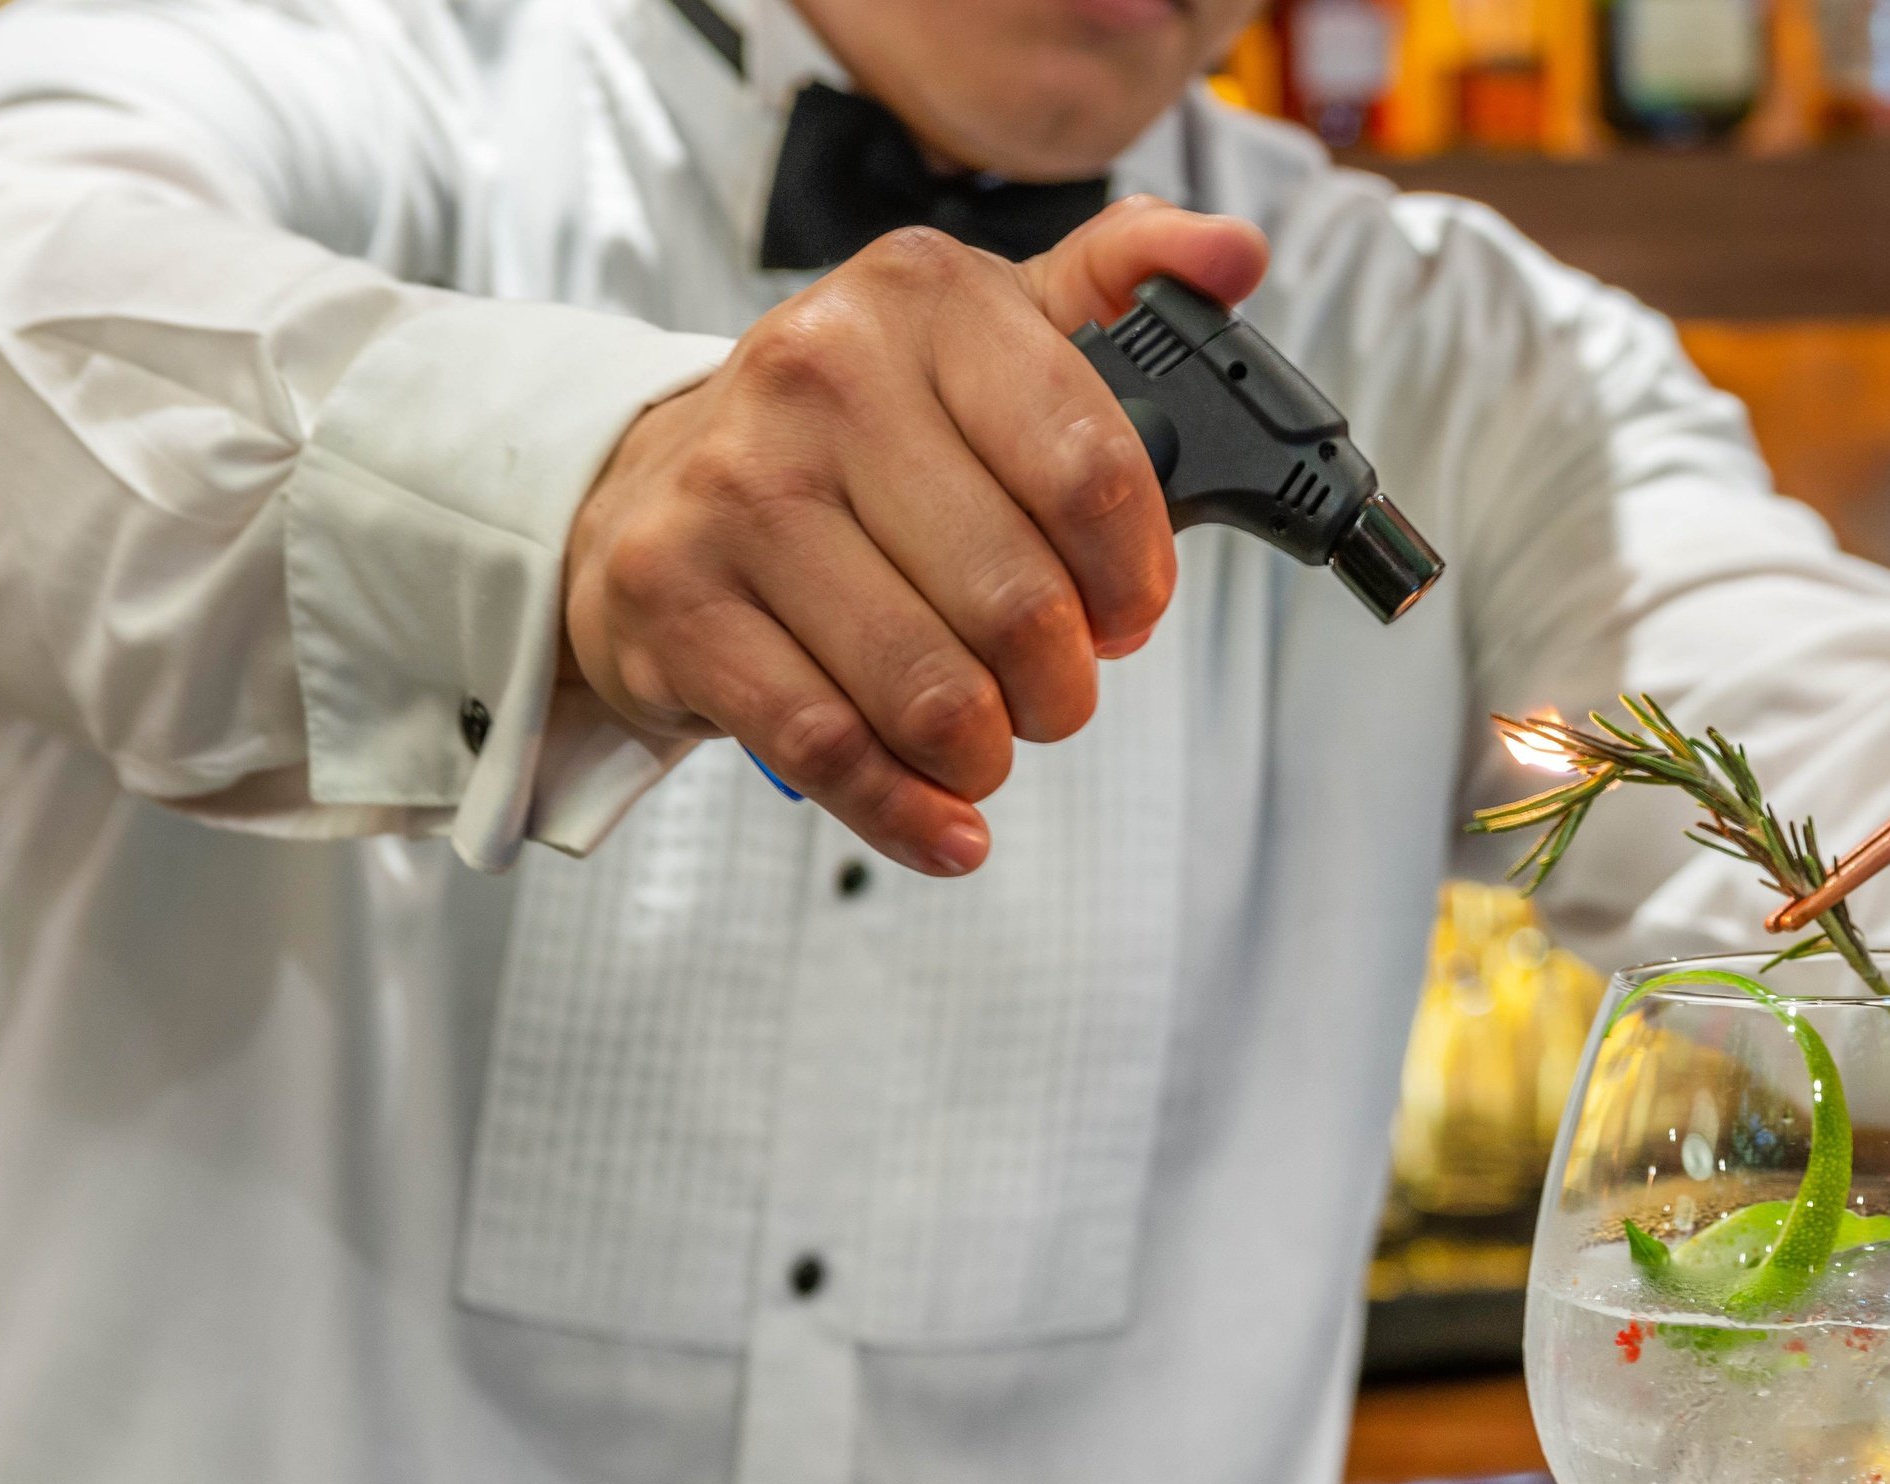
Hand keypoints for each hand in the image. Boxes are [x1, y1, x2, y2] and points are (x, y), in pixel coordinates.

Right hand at [561, 196, 1269, 873]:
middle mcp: (819, 374)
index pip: (1092, 468)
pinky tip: (947, 824)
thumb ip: (1119, 286)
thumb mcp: (987, 333)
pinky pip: (829, 748)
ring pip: (932, 690)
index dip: (1135, 576)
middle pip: (1019, 603)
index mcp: (923, 299)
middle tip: (1051, 691)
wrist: (654, 488)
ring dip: (987, 751)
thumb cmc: (857, 434)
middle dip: (1063, 684)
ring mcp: (736, 489)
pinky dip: (908, 811)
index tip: (1129, 613)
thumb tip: (1235, 254)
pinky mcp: (674, 597)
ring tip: (985, 740)